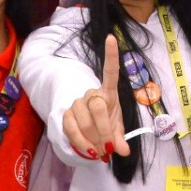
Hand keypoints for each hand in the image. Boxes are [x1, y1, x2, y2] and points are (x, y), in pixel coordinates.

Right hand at [63, 35, 127, 161]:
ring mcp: (78, 103)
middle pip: (98, 107)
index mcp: (109, 92)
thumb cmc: (107, 123)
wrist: (88, 129)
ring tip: (101, 153)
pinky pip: (72, 129)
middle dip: (104, 131)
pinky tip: (88, 151)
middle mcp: (92, 94)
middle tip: (108, 149)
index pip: (110, 72)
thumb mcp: (117, 129)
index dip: (111, 56)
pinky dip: (81, 143)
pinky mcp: (67, 114)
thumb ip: (120, 138)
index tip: (111, 38)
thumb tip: (123, 150)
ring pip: (85, 121)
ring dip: (94, 141)